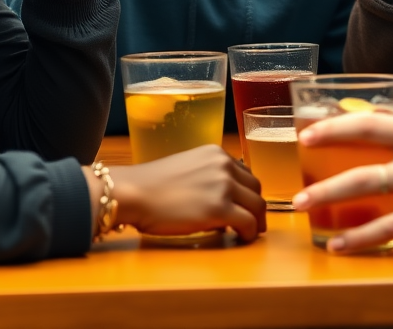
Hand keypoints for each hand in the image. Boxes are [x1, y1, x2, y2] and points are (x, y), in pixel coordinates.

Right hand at [108, 145, 265, 241]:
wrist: (134, 192)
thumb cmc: (152, 185)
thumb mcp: (187, 168)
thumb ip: (208, 177)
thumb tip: (222, 200)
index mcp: (216, 153)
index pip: (245, 173)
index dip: (247, 192)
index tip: (245, 206)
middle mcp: (224, 164)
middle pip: (255, 188)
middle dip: (256, 207)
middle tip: (252, 223)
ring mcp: (223, 185)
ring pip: (257, 206)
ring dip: (256, 222)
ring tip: (247, 233)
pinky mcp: (220, 208)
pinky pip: (248, 223)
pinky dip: (249, 234)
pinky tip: (241, 238)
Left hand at [292, 113, 392, 252]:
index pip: (372, 121)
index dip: (337, 125)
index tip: (310, 132)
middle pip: (361, 156)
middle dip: (324, 164)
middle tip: (298, 172)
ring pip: (367, 191)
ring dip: (330, 199)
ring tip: (305, 209)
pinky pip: (389, 229)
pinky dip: (360, 238)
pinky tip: (341, 245)